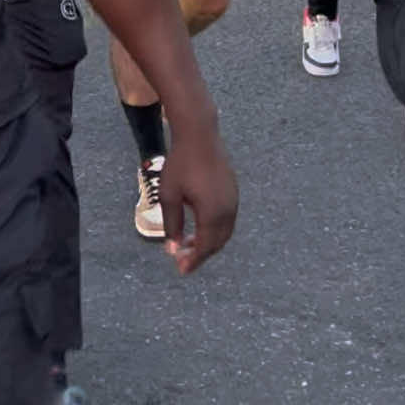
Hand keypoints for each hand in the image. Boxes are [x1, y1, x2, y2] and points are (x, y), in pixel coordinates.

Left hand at [160, 128, 238, 273]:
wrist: (199, 136)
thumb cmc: (181, 164)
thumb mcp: (170, 196)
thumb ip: (172, 224)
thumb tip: (172, 248)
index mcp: (213, 213)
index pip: (205, 247)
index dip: (194, 260)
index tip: (181, 269)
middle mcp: (228, 209)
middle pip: (218, 242)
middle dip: (201, 254)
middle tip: (183, 259)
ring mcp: (233, 200)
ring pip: (224, 232)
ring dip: (209, 241)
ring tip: (189, 243)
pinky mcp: (233, 191)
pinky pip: (227, 219)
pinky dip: (215, 229)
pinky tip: (199, 225)